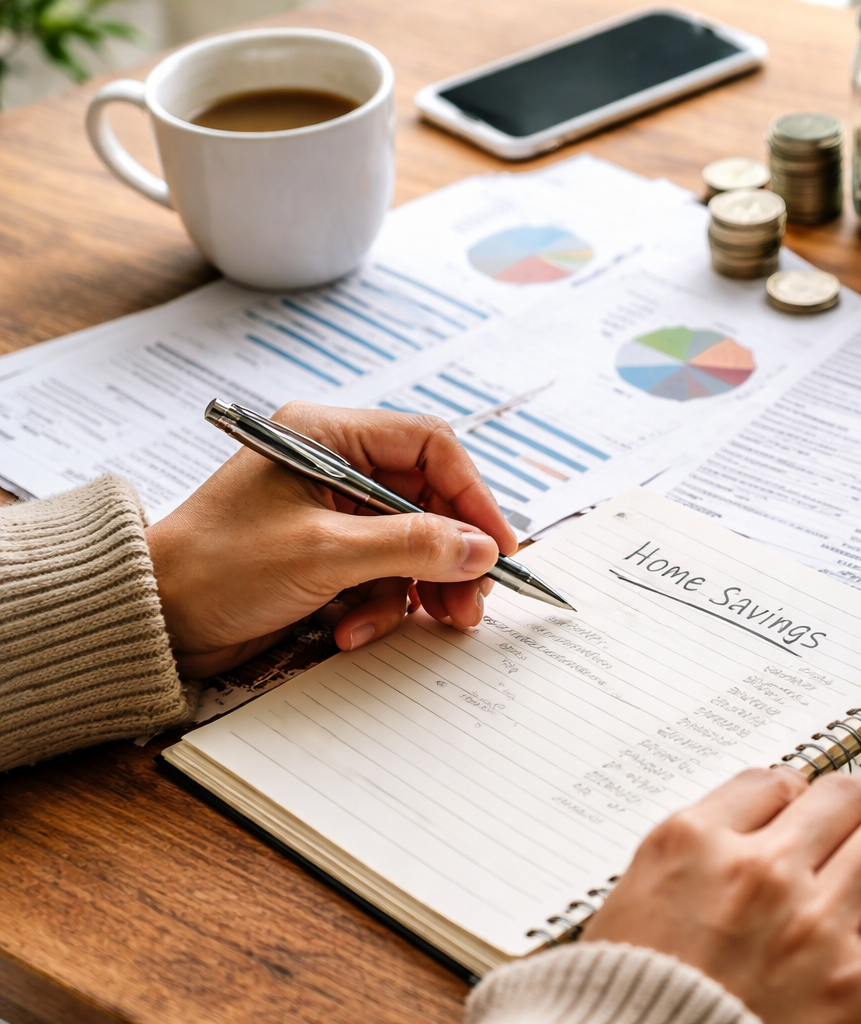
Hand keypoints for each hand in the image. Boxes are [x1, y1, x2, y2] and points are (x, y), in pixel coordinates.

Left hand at [145, 402, 517, 677]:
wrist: (152, 621)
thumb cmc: (216, 567)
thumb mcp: (323, 554)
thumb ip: (410, 546)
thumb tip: (482, 549)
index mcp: (328, 437)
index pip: (430, 446)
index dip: (472, 495)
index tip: (496, 545)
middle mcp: (335, 467)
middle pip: (429, 500)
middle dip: (453, 554)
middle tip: (472, 600)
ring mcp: (333, 514)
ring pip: (414, 543)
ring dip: (424, 587)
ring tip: (435, 622)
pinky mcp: (328, 556)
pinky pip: (384, 575)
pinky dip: (382, 606)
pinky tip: (354, 632)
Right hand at [582, 768, 860, 1023]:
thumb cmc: (628, 1000)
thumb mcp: (632, 904)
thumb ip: (689, 857)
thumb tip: (746, 827)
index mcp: (693, 844)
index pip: (773, 782)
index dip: (798, 791)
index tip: (807, 804)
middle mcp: (757, 870)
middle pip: (842, 796)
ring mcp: (813, 924)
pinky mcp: (858, 985)